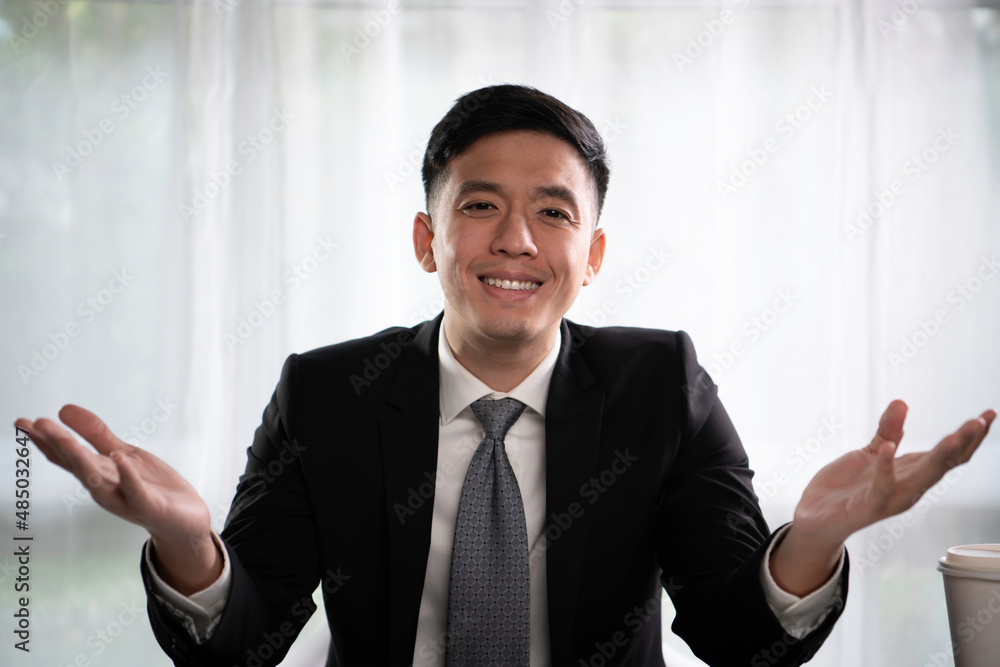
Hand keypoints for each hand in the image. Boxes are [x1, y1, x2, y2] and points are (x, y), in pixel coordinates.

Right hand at [14, 404, 221, 592]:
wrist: (184, 520)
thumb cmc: (151, 486)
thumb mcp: (123, 453)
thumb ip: (96, 434)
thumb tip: (64, 409)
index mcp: (97, 473)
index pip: (66, 456)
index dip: (44, 440)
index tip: (23, 422)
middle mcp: (104, 488)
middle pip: (77, 465)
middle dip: (57, 445)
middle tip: (35, 424)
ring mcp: (125, 498)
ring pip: (98, 479)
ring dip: (82, 459)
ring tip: (66, 438)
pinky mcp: (148, 506)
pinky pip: (135, 490)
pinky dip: (127, 475)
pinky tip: (120, 457)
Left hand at [770, 400, 994, 594]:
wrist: (816, 518)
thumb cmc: (848, 488)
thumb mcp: (871, 453)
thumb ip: (888, 431)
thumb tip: (902, 402)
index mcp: (912, 473)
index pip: (949, 455)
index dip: (970, 436)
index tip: (989, 414)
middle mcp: (908, 487)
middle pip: (944, 464)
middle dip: (964, 442)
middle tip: (981, 420)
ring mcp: (890, 499)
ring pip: (922, 478)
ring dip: (939, 456)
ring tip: (955, 434)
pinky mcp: (867, 506)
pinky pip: (881, 487)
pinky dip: (885, 467)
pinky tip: (888, 448)